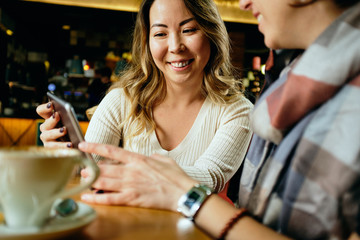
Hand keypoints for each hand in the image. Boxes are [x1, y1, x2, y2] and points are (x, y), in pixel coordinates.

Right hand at [36, 102, 71, 147]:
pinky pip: (54, 147)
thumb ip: (67, 116)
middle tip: (58, 115)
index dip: (44, 108)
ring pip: (47, 135)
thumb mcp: (69, 121)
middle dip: (51, 119)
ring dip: (55, 132)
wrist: (74, 141)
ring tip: (64, 130)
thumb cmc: (70, 128)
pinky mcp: (50, 147)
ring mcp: (46, 138)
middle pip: (44, 124)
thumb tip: (67, 111)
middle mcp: (45, 128)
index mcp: (48, 119)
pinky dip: (62, 146)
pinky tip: (70, 144)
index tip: (51, 104)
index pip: (41, 111)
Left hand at [79, 142, 197, 210]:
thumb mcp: (165, 160)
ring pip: (103, 181)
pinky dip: (97, 197)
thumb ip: (154, 157)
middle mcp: (131, 171)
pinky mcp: (132, 199)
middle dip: (90, 168)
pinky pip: (110, 198)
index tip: (83, 145)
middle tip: (82, 169)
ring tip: (82, 180)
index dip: (95, 147)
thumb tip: (150, 157)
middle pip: (104, 168)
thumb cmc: (176, 177)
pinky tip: (87, 196)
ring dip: (91, 180)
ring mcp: (130, 185)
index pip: (111, 150)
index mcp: (138, 159)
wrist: (183, 192)